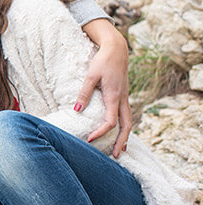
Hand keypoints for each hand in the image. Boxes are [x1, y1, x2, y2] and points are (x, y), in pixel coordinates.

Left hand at [76, 19, 131, 156]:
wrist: (117, 49)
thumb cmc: (102, 61)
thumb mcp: (90, 76)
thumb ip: (83, 94)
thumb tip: (76, 111)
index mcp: (114, 96)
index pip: (110, 121)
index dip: (101, 132)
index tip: (90, 139)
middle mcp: (123, 99)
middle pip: (126, 126)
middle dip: (121, 141)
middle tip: (116, 156)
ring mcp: (125, 98)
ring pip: (129, 121)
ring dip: (125, 136)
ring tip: (120, 149)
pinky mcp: (124, 95)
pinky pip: (126, 114)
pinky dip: (124, 126)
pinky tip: (119, 132)